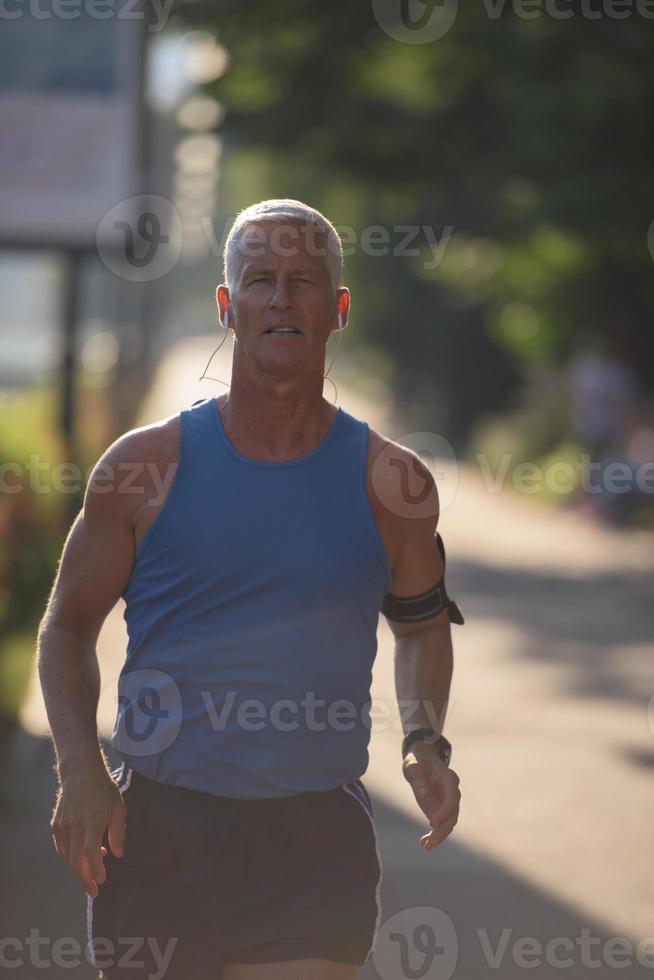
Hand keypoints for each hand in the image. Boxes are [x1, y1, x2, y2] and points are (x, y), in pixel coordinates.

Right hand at [50, 762, 126, 897]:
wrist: (80, 773)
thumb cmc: (103, 790)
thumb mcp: (119, 808)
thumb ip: (119, 833)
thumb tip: (118, 855)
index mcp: (92, 823)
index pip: (91, 853)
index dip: (96, 870)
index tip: (102, 880)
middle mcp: (75, 827)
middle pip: (76, 862)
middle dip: (85, 880)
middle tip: (93, 892)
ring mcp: (63, 827)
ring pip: (67, 857)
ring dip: (79, 869)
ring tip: (92, 872)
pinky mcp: (56, 825)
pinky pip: (61, 848)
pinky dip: (70, 857)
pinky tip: (81, 856)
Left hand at [402, 742, 460, 850]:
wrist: (420, 760)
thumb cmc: (418, 761)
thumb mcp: (414, 767)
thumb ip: (418, 780)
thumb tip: (423, 795)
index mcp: (449, 779)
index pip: (452, 798)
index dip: (445, 810)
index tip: (433, 822)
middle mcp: (452, 792)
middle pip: (453, 814)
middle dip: (443, 829)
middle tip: (431, 841)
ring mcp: (447, 802)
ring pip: (448, 823)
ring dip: (439, 836)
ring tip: (426, 846)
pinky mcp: (439, 809)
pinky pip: (440, 824)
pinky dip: (434, 834)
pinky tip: (424, 843)